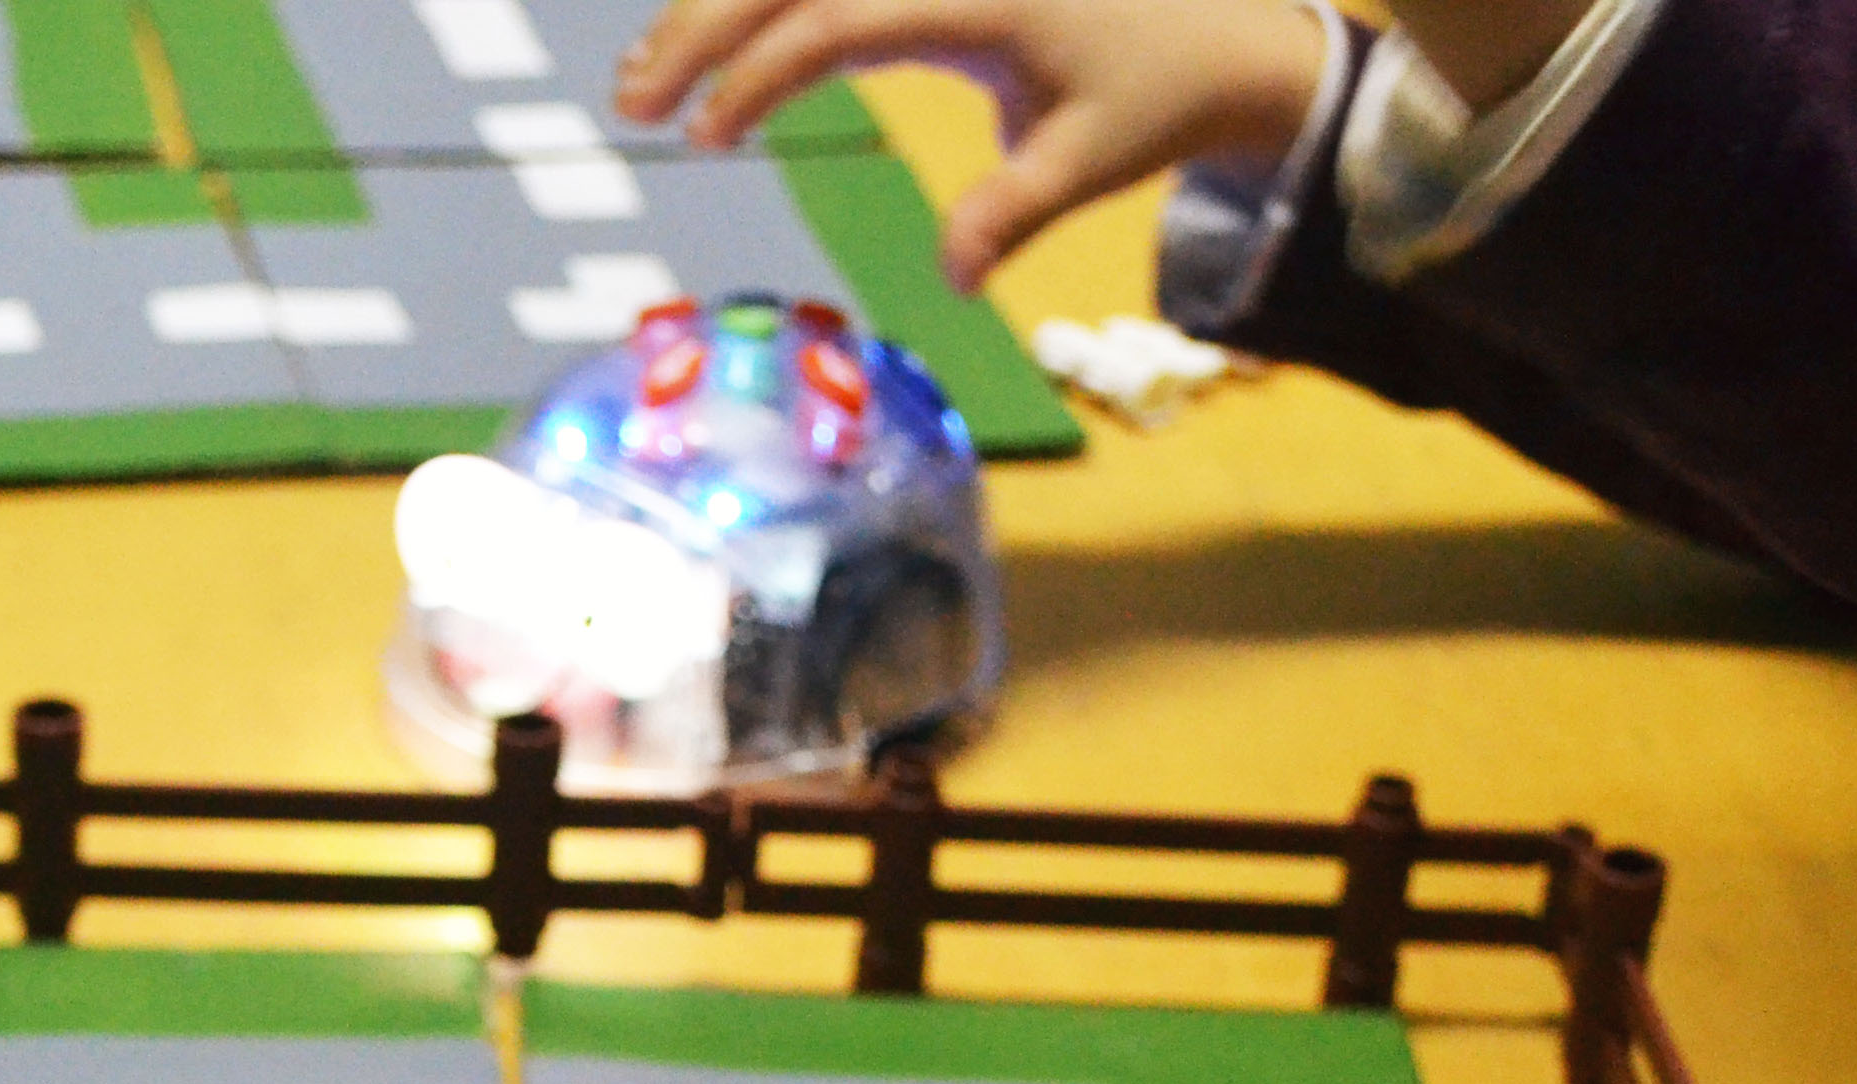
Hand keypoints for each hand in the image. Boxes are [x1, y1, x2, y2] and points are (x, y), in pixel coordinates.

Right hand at [611, 0, 1327, 289]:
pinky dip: (755, 4)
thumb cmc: (1158, 95)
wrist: (1224, 34)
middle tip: (632, 102)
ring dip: (710, 9)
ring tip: (642, 78)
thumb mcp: (1094, 159)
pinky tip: (702, 41)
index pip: (833, 21)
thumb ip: (1016, 212)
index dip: (757, 77)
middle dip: (699, 27)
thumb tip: (955, 282)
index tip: (708, 140)